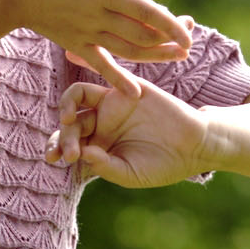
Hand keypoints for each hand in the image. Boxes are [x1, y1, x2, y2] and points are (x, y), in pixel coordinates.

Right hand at [1, 0, 192, 96]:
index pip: (146, 11)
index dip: (171, 24)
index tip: (189, 34)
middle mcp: (98, 14)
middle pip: (142, 34)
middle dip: (169, 40)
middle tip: (188, 43)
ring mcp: (86, 33)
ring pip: (128, 50)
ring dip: (155, 56)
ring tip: (176, 58)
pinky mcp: (75, 44)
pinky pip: (100, 65)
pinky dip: (118, 79)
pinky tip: (135, 92)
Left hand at [44, 69, 211, 187]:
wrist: (195, 145)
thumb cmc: (163, 165)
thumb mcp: (131, 173)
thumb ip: (105, 166)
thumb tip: (81, 154)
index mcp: (97, 146)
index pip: (68, 144)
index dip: (57, 148)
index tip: (54, 158)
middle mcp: (99, 124)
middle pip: (69, 124)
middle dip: (64, 138)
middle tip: (69, 152)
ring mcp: (110, 105)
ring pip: (76, 99)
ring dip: (65, 107)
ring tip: (67, 120)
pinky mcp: (124, 88)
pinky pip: (99, 76)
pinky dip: (84, 74)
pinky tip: (73, 79)